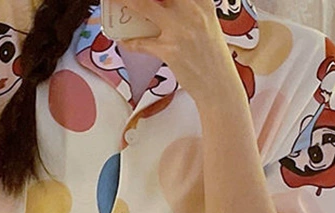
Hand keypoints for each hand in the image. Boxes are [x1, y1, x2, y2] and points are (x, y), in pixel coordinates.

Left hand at [120, 0, 241, 107]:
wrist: (218, 84)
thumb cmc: (211, 56)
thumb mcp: (206, 23)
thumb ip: (188, 9)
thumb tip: (162, 6)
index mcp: (203, 1)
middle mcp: (192, 10)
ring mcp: (179, 29)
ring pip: (144, 6)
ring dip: (126, 2)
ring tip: (116, 1)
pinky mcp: (169, 50)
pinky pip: (141, 42)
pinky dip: (130, 42)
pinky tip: (126, 40)